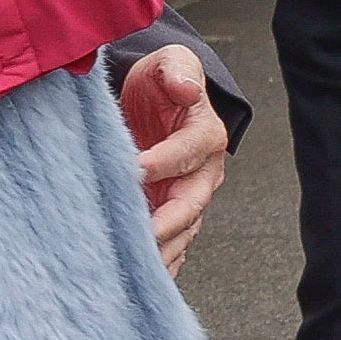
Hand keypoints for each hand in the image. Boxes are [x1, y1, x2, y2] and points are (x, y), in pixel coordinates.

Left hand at [120, 45, 230, 267]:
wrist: (159, 100)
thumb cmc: (162, 82)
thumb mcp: (170, 62)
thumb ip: (177, 70)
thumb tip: (186, 87)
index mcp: (205, 134)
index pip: (188, 151)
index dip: (164, 160)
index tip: (135, 169)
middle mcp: (204, 171)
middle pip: (191, 202)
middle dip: (167, 221)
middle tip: (142, 235)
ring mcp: (190, 197)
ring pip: (184, 230)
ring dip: (163, 248)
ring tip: (137, 263)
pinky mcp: (174, 214)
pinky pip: (174, 244)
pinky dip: (162, 263)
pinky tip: (141, 278)